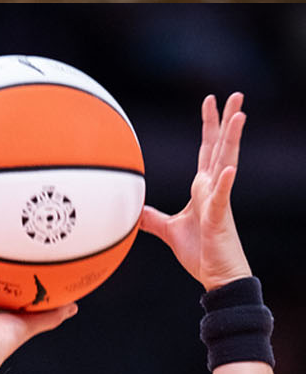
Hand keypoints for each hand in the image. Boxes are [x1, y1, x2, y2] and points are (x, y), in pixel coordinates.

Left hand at [140, 92, 250, 288]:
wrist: (218, 278)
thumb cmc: (200, 253)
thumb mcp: (169, 230)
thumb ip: (152, 218)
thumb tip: (133, 209)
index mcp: (203, 187)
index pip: (206, 149)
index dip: (209, 125)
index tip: (210, 101)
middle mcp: (214, 188)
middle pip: (220, 147)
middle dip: (226, 120)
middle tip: (235, 94)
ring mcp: (219, 201)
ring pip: (226, 163)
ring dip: (232, 140)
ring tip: (240, 115)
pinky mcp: (219, 218)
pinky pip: (222, 198)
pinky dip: (225, 183)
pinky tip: (229, 169)